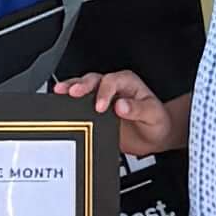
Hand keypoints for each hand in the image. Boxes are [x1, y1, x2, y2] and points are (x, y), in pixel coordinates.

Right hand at [63, 67, 177, 161]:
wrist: (153, 136)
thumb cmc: (156, 122)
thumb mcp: (153, 115)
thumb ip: (138, 109)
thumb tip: (122, 105)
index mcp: (128, 83)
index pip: (112, 81)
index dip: (104, 92)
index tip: (100, 107)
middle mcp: (113, 86)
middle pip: (94, 79)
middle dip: (82, 85)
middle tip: (73, 92)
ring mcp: (101, 97)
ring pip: (83, 86)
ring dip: (71, 87)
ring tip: (60, 91)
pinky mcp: (94, 110)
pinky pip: (79, 103)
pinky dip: (68, 102)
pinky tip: (60, 103)